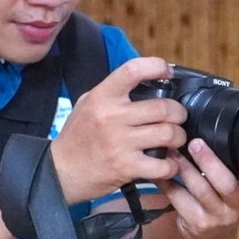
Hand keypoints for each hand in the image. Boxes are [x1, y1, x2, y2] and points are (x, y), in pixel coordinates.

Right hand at [49, 57, 186, 203]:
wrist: (60, 171)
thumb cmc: (77, 137)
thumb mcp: (87, 104)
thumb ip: (112, 92)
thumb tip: (145, 80)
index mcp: (103, 97)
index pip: (133, 70)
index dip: (156, 66)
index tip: (167, 71)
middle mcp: (112, 117)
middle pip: (163, 108)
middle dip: (178, 113)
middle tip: (178, 118)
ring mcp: (120, 143)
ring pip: (168, 134)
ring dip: (178, 137)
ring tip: (175, 139)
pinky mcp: (126, 167)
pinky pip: (162, 164)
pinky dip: (171, 165)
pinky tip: (168, 163)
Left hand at [163, 138, 238, 238]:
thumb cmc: (224, 202)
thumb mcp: (238, 189)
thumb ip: (232, 168)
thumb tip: (214, 132)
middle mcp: (238, 208)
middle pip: (226, 185)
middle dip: (209, 162)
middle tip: (195, 143)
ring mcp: (217, 218)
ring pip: (200, 189)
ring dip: (184, 167)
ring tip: (173, 151)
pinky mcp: (196, 223)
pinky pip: (178, 198)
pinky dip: (166, 181)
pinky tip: (160, 169)